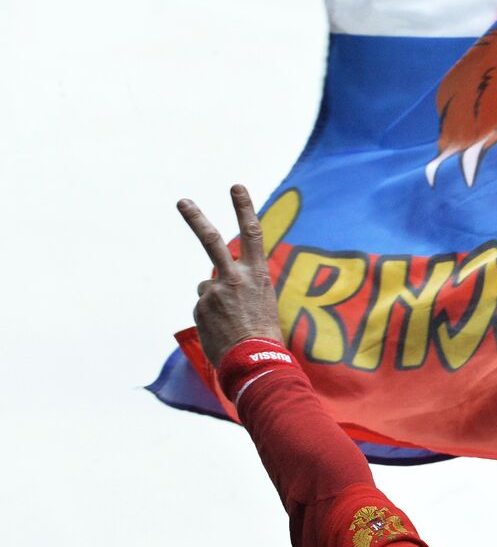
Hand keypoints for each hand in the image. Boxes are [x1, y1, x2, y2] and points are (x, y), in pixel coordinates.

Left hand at [178, 185, 282, 365]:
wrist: (254, 360)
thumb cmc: (264, 333)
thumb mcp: (262, 300)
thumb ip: (241, 284)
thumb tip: (213, 282)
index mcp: (257, 274)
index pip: (252, 233)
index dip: (244, 208)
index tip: (236, 186)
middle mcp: (234, 277)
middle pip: (212, 240)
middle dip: (196, 219)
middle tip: (182, 201)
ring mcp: (214, 291)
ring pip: (207, 285)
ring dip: (216, 300)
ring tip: (230, 321)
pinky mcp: (200, 307)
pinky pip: (203, 306)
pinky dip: (211, 317)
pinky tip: (223, 331)